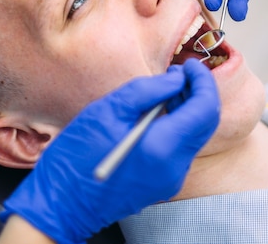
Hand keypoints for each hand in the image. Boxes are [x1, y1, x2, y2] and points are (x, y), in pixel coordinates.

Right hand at [0, 59, 219, 243]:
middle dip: (199, 92)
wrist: (61, 203)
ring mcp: (172, 178)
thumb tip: (177, 79)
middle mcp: (175, 166)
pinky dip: (179, 125)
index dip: (202, 81)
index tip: (189, 64)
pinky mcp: (164, 183)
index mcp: (163, 147)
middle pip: (206, 122)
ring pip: (196, 135)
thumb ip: (148, 90)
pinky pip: (182, 148)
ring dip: (189, 108)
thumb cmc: (76, 156)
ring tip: (167, 88)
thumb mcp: (108, 110)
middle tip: (180, 72)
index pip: (205, 108)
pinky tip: (159, 112)